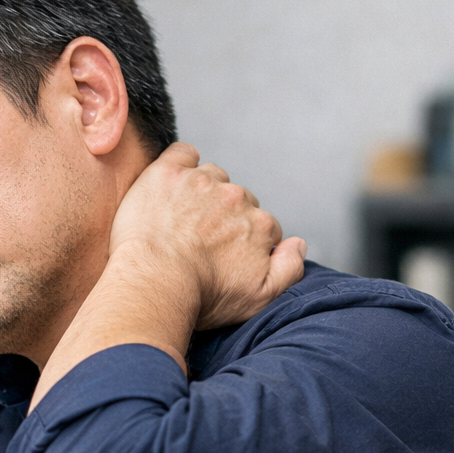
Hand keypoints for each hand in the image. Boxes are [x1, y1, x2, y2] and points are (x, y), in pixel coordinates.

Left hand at [108, 142, 306, 330]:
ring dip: (202, 192)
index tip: (225, 257)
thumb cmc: (202, 296)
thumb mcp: (259, 298)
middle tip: (200, 242)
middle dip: (223, 217)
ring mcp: (202, 182)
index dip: (245, 242)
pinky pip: (183, 154)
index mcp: (260, 225)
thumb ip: (289, 270)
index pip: (263, 226)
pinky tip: (173, 184)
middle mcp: (236, 198)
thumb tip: (299, 244)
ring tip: (182, 220)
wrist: (154, 284)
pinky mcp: (170, 173)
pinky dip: (182, 164)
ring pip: (211, 178)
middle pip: (238, 201)